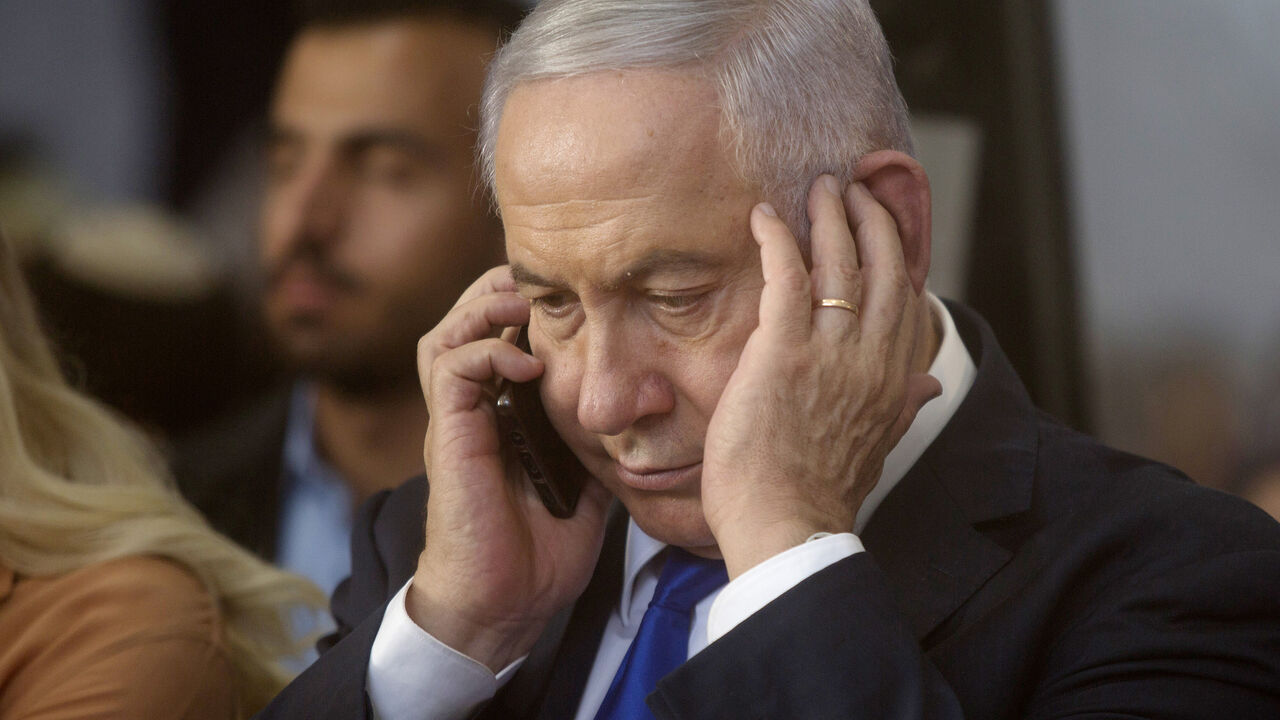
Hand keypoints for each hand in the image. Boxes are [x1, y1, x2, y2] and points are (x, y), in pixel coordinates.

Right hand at [409, 266, 612, 671]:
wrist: (503, 604)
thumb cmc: (542, 549)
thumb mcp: (588, 480)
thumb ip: (600, 439)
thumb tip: (649, 412)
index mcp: (501, 412)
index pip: (499, 336)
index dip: (525, 306)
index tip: (573, 294)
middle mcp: (472, 409)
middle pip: (464, 321)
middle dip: (500, 291)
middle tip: (544, 284)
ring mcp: (456, 422)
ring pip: (446, 334)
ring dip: (485, 308)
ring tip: (527, 304)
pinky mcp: (448, 438)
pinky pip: (451, 370)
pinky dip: (487, 353)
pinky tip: (526, 361)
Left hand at [702, 176, 941, 578]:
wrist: (787, 530)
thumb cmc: (820, 495)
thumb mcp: (878, 448)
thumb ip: (903, 406)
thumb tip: (932, 383)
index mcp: (895, 380)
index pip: (906, 299)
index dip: (897, 252)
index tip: (882, 223)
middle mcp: (871, 358)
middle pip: (884, 267)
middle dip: (870, 219)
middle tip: (850, 188)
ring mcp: (830, 352)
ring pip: (839, 263)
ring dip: (828, 218)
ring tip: (818, 188)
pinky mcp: (783, 352)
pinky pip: (787, 277)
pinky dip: (777, 241)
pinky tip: (764, 216)